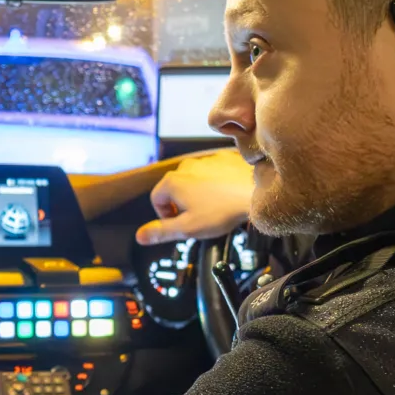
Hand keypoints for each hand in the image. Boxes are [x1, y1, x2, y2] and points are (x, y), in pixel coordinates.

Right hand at [135, 147, 254, 244]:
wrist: (255, 193)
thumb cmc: (222, 211)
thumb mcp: (187, 228)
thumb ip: (161, 232)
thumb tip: (140, 236)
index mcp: (172, 182)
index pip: (156, 200)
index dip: (165, 216)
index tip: (179, 224)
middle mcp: (185, 166)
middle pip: (174, 189)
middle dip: (182, 205)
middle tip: (197, 219)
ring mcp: (204, 161)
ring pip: (193, 180)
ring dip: (197, 194)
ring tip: (213, 208)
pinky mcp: (222, 158)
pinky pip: (211, 173)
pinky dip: (214, 184)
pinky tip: (224, 196)